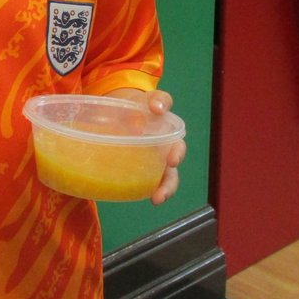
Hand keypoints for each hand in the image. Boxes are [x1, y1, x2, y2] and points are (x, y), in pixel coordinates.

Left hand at [144, 89, 183, 205]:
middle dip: (169, 184)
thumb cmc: (139, 106)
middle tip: (161, 194)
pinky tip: (135, 195)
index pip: (177, 147)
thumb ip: (156, 100)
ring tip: (157, 199)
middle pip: (171, 173)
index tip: (172, 161)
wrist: (120, 112)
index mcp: (168, 137)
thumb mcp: (147, 99)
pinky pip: (142, 184)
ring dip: (162, 191)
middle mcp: (163, 154)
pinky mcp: (136, 171)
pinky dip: (141, 191)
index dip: (177, 155)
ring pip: (161, 182)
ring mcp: (150, 164)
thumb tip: (158, 108)